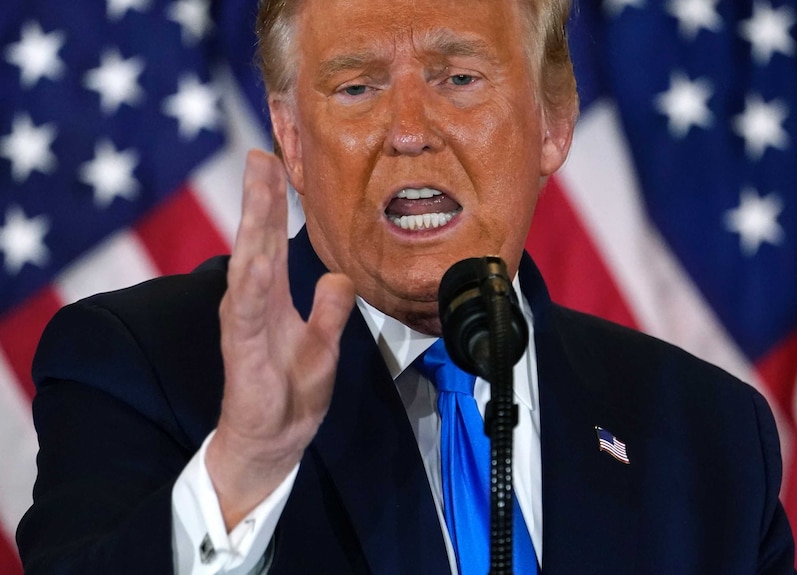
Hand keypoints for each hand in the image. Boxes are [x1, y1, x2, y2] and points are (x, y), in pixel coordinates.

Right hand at [206, 150, 354, 529]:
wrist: (274, 442)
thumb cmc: (291, 393)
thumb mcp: (323, 344)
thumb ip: (329, 309)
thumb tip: (339, 277)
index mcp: (271, 299)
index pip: (271, 241)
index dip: (273, 203)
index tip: (272, 162)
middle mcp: (253, 304)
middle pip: (256, 242)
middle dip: (259, 198)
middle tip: (260, 156)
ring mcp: (245, 325)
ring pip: (248, 265)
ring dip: (253, 226)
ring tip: (258, 187)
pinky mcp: (244, 351)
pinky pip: (249, 311)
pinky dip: (252, 282)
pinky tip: (258, 255)